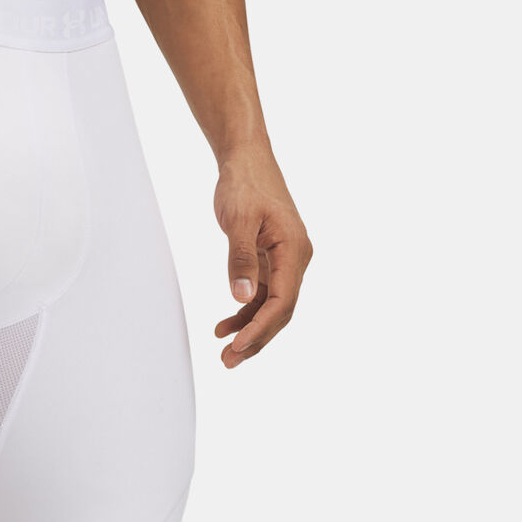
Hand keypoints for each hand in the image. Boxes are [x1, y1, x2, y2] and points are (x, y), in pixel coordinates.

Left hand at [211, 151, 312, 368]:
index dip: (260, 327)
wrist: (246, 160)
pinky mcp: (272, 261)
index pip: (282, 301)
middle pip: (281, 311)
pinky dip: (246, 312)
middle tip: (227, 361)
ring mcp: (285, 261)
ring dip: (250, 331)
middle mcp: (296, 258)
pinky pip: (263, 295)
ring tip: (224, 352)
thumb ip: (241, 260)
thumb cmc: (244, 185)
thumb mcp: (238, 221)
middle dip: (256, 339)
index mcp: (294, 249)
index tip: (237, 346)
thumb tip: (242, 298)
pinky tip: (226, 326)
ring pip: (272, 307)